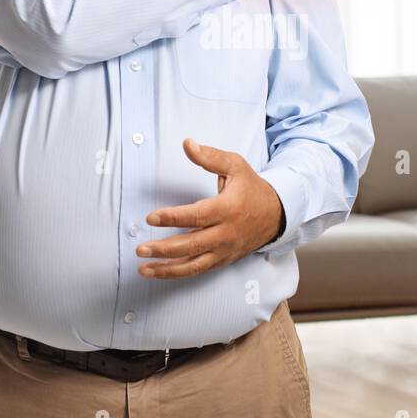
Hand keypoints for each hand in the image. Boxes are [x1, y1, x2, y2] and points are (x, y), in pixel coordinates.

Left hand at [138, 138, 283, 277]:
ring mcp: (225, 249)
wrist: (276, 215)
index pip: (197, 216)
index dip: (173, 217)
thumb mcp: (236, 166)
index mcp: (228, 208)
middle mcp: (226, 233)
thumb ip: (210, 156)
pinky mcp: (223, 259)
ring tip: (144, 268)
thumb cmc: (252, 189)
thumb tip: (187, 144)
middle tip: (141, 249)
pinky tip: (160, 272)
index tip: (151, 218)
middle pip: (192, 245)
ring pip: (194, 264)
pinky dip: (178, 273)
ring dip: (168, 269)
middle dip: (164, 249)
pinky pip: (199, 270)